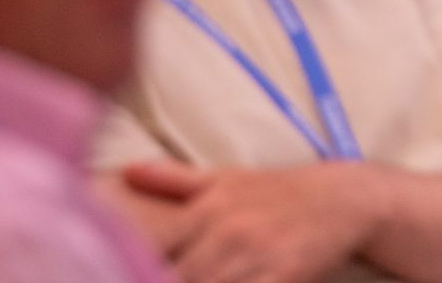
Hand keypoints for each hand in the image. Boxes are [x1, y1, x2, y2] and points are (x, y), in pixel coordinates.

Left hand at [123, 160, 378, 282]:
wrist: (348, 198)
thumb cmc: (280, 192)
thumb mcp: (229, 179)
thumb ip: (175, 181)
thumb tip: (126, 170)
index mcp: (206, 209)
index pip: (148, 248)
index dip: (119, 268)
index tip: (94, 276)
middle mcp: (227, 233)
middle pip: (171, 278)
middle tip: (112, 282)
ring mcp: (256, 258)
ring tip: (196, 282)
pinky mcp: (284, 278)